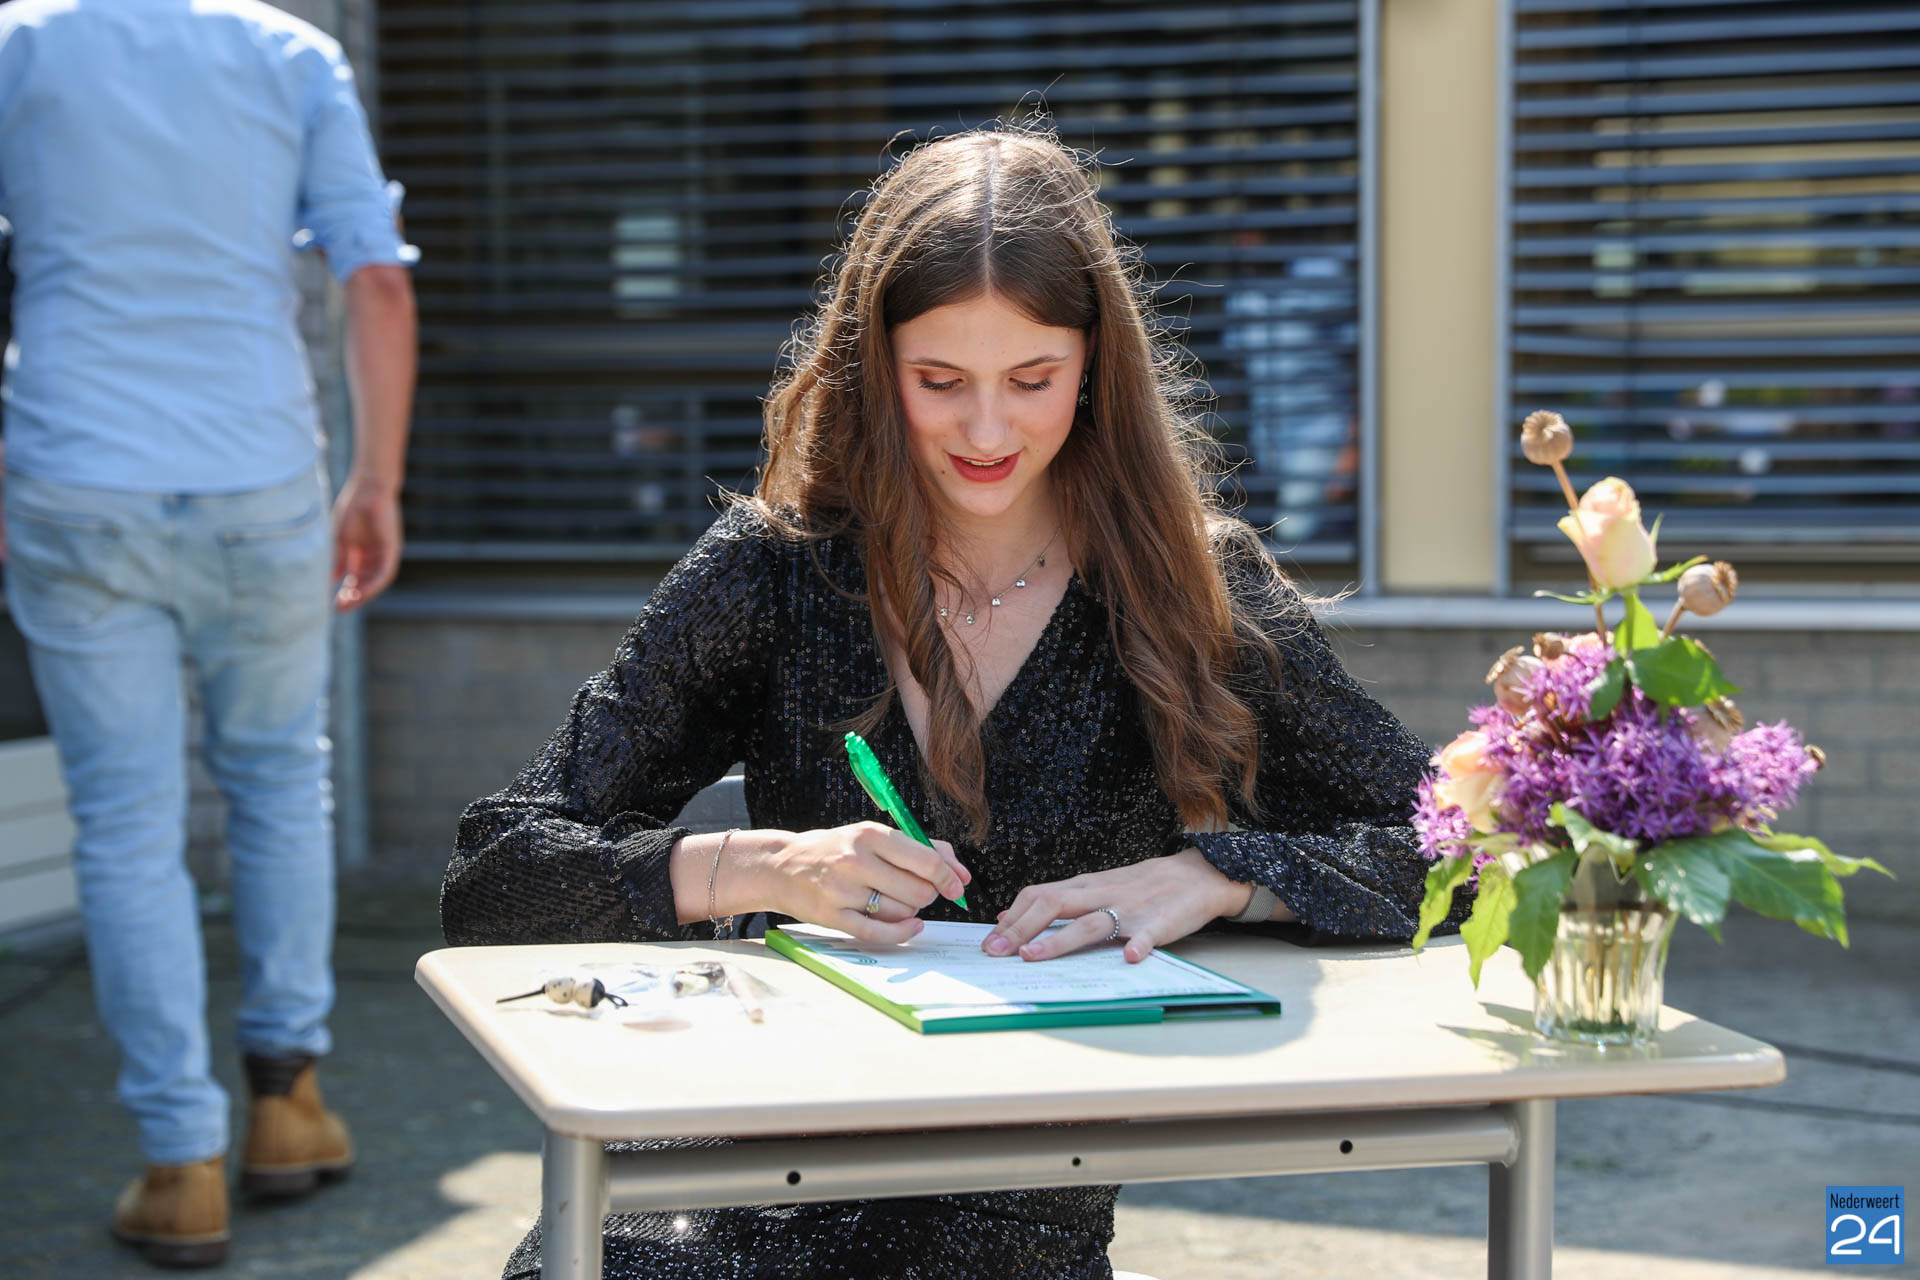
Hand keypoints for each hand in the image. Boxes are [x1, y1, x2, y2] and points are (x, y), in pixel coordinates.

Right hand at [331, 476, 401, 610]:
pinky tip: (362, 592)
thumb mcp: (340, 538)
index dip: (345, 592)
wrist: (368, 487)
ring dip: (364, 594)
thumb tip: (331, 579)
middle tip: (339, 609)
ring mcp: (384, 553)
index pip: (355, 578)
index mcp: (362, 553)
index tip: (334, 604)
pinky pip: (385, 572)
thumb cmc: (353, 508)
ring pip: (377, 581)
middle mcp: (375, 556)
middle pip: (365, 583)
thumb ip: (338, 558)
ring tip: (349, 604)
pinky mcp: (392, 549)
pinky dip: (374, 584)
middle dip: (353, 597)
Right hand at [761, 821, 970, 943]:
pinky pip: (879, 933)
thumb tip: (959, 871)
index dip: (949, 876)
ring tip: (894, 900)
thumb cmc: (834, 850)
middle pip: (918, 891)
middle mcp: (856, 861)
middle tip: (919, 892)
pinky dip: (902, 933)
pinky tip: (910, 928)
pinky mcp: (832, 917)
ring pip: (901, 912)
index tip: (958, 886)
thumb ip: (918, 847)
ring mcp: (842, 891)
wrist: (781, 866)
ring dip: (909, 912)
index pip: (925, 859)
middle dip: (928, 895)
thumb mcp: (871, 836)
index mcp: (870, 834)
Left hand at [984, 848, 1247, 964]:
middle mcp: (1101, 895)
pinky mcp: (1160, 923)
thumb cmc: (1141, 886)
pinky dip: (1139, 945)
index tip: (990, 941)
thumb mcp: (1096, 887)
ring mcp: (1131, 909)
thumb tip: (1012, 917)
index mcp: (1085, 887)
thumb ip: (1060, 901)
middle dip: (1020, 929)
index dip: (1012, 918)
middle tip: (995, 953)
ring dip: (1059, 940)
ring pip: (1090, 922)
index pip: (1039, 895)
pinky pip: (1149, 934)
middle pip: (1054, 905)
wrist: (1196, 875)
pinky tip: (1131, 958)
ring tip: (1033, 955)